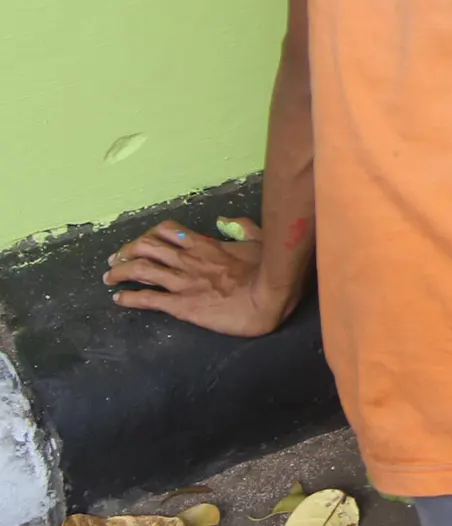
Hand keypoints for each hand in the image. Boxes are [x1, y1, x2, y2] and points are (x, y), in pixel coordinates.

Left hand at [103, 218, 297, 336]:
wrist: (268, 298)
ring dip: (119, 272)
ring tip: (109, 277)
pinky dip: (129, 298)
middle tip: (115, 259)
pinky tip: (118, 299)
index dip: (148, 235)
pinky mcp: (181, 305)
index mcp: (204, 243)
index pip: (166, 231)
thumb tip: (224, 220)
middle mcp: (187, 259)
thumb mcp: (258, 239)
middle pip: (145, 247)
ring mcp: (182, 282)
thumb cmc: (266, 270)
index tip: (140, 243)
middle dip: (125, 251)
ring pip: (140, 270)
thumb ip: (241, 226)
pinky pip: (148, 299)